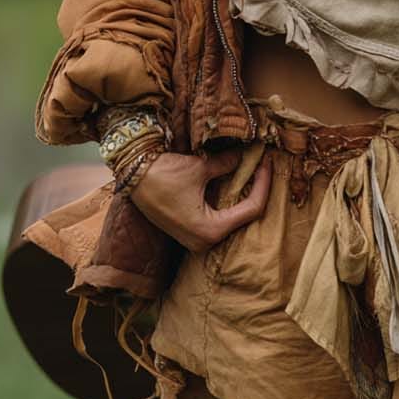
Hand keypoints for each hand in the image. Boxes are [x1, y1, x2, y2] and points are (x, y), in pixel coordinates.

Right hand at [128, 148, 271, 254]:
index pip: (252, 209)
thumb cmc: (163, 175)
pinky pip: (217, 219)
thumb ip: (227, 164)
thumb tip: (246, 156)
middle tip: (262, 166)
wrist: (131, 177)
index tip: (267, 163)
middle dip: (255, 190)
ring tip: (251, 172)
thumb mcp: (200, 168)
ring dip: (242, 195)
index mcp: (211, 231)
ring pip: (231, 218)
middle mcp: (205, 242)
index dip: (263, 184)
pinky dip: (227, 201)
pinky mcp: (189, 232)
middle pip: (244, 216)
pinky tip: (233, 183)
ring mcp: (196, 240)